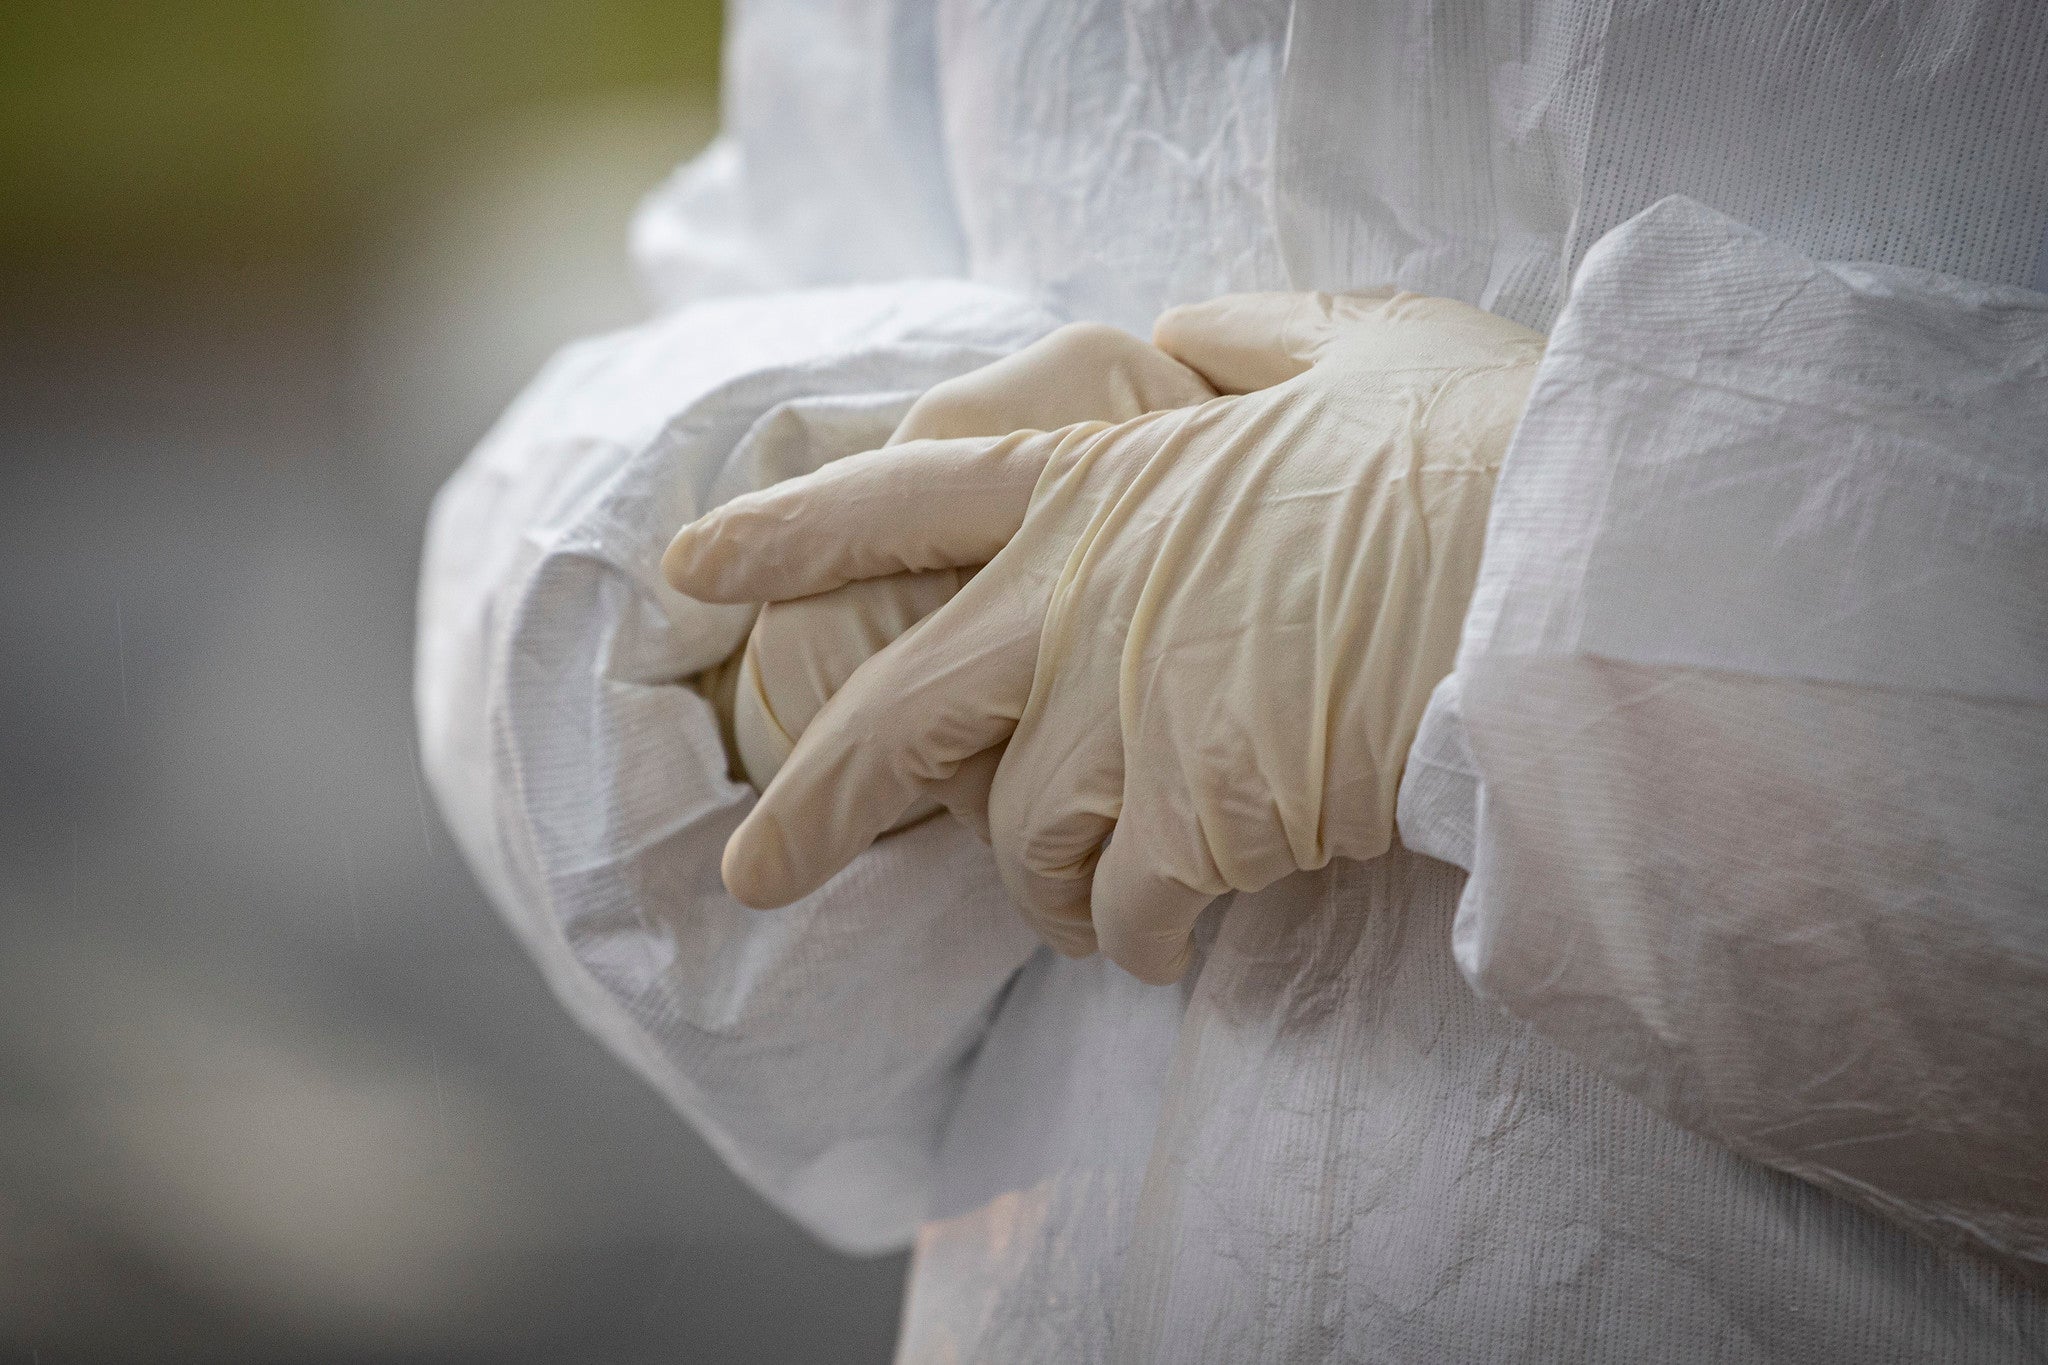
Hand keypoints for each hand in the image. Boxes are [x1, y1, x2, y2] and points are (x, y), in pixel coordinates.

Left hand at [668, 292, 1542, 981]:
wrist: (1560, 570)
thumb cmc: (1477, 447)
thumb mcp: (1356, 338)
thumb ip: (1243, 335)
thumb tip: (1183, 328)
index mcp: (1098, 476)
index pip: (903, 497)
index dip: (791, 531)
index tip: (695, 564)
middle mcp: (1075, 603)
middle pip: (894, 719)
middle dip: (817, 805)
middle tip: (762, 869)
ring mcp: (1123, 719)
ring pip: (1020, 846)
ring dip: (1047, 891)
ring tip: (1091, 914)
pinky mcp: (1191, 822)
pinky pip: (1127, 916)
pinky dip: (1140, 940)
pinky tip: (1171, 943)